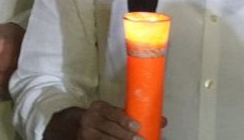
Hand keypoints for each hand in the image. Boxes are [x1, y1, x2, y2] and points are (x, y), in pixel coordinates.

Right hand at [46, 102, 163, 139]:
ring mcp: (86, 133)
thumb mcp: (116, 114)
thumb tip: (163, 121)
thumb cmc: (105, 120)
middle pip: (109, 128)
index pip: (111, 111)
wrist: (80, 127)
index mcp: (98, 107)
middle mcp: (89, 119)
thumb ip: (135, 116)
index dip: (124, 119)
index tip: (137, 126)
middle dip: (125, 136)